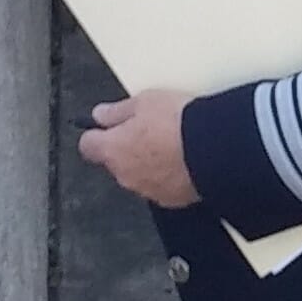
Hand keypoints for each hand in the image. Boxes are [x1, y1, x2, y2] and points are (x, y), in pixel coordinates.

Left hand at [77, 91, 199, 205]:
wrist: (213, 150)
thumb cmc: (179, 124)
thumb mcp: (145, 101)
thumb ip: (118, 111)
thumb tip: (101, 114)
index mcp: (113, 149)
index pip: (88, 145)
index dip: (97, 133)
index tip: (106, 125)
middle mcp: (125, 174)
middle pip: (115, 161)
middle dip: (126, 148)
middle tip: (147, 129)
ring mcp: (147, 190)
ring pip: (138, 175)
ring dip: (147, 162)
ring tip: (170, 143)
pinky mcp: (170, 199)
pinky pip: (161, 185)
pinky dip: (167, 175)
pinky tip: (182, 159)